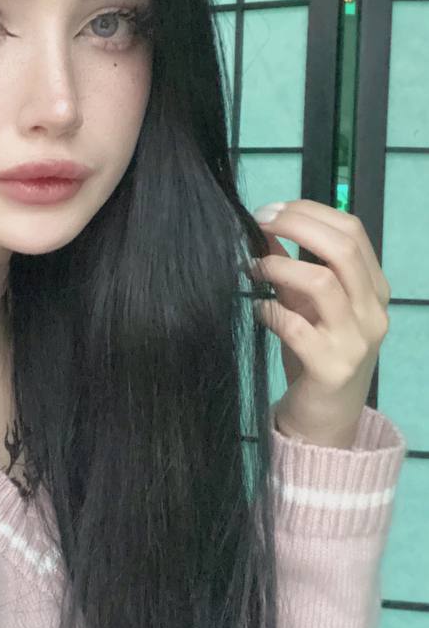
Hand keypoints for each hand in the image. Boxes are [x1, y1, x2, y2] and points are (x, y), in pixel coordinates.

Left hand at [242, 199, 391, 448]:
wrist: (325, 419)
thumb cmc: (315, 355)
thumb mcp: (307, 305)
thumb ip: (293, 269)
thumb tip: (265, 228)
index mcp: (373, 288)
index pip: (352, 231)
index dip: (310, 211)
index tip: (271, 209)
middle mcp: (372, 310)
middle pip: (342, 248)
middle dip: (295, 225)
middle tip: (257, 222)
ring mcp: (357, 340)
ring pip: (322, 282)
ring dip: (279, 266)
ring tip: (253, 267)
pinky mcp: (332, 368)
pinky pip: (296, 327)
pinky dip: (270, 311)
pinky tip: (259, 310)